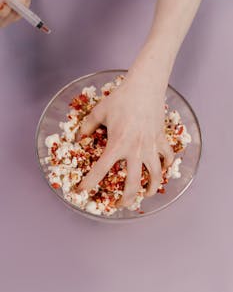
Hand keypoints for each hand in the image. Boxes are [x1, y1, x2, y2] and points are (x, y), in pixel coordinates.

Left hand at [77, 63, 173, 206]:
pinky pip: (167, 157)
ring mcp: (151, 146)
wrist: (145, 86)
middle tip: (120, 205)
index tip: (82, 191)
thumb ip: (87, 127)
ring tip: (146, 195)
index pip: (101, 170)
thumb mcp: (99, 112)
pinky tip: (162, 170)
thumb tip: (79, 137)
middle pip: (133, 182)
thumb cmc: (121, 98)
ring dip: (151, 188)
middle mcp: (135, 149)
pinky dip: (166, 165)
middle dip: (126, 198)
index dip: (89, 182)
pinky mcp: (162, 139)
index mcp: (117, 144)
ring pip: (155, 175)